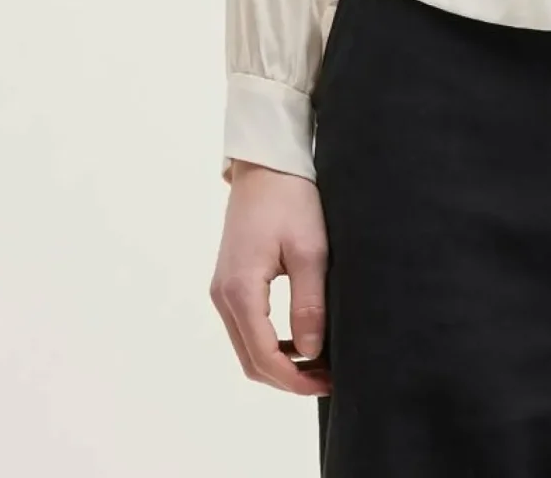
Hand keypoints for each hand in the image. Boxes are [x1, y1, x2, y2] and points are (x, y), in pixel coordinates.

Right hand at [210, 162, 332, 395]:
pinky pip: (246, 327)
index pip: (263, 356)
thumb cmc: (291, 200)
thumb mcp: (310, 251)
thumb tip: (310, 353)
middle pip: (250, 360)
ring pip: (247, 347)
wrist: (266, 166)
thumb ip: (309, 304)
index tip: (328, 383)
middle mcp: (223, 295)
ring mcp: (222, 289)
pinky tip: (301, 341)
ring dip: (280, 363)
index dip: (295, 380)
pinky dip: (271, 344)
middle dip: (288, 378)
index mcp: (240, 289)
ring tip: (319, 363)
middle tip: (328, 378)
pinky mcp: (229, 283)